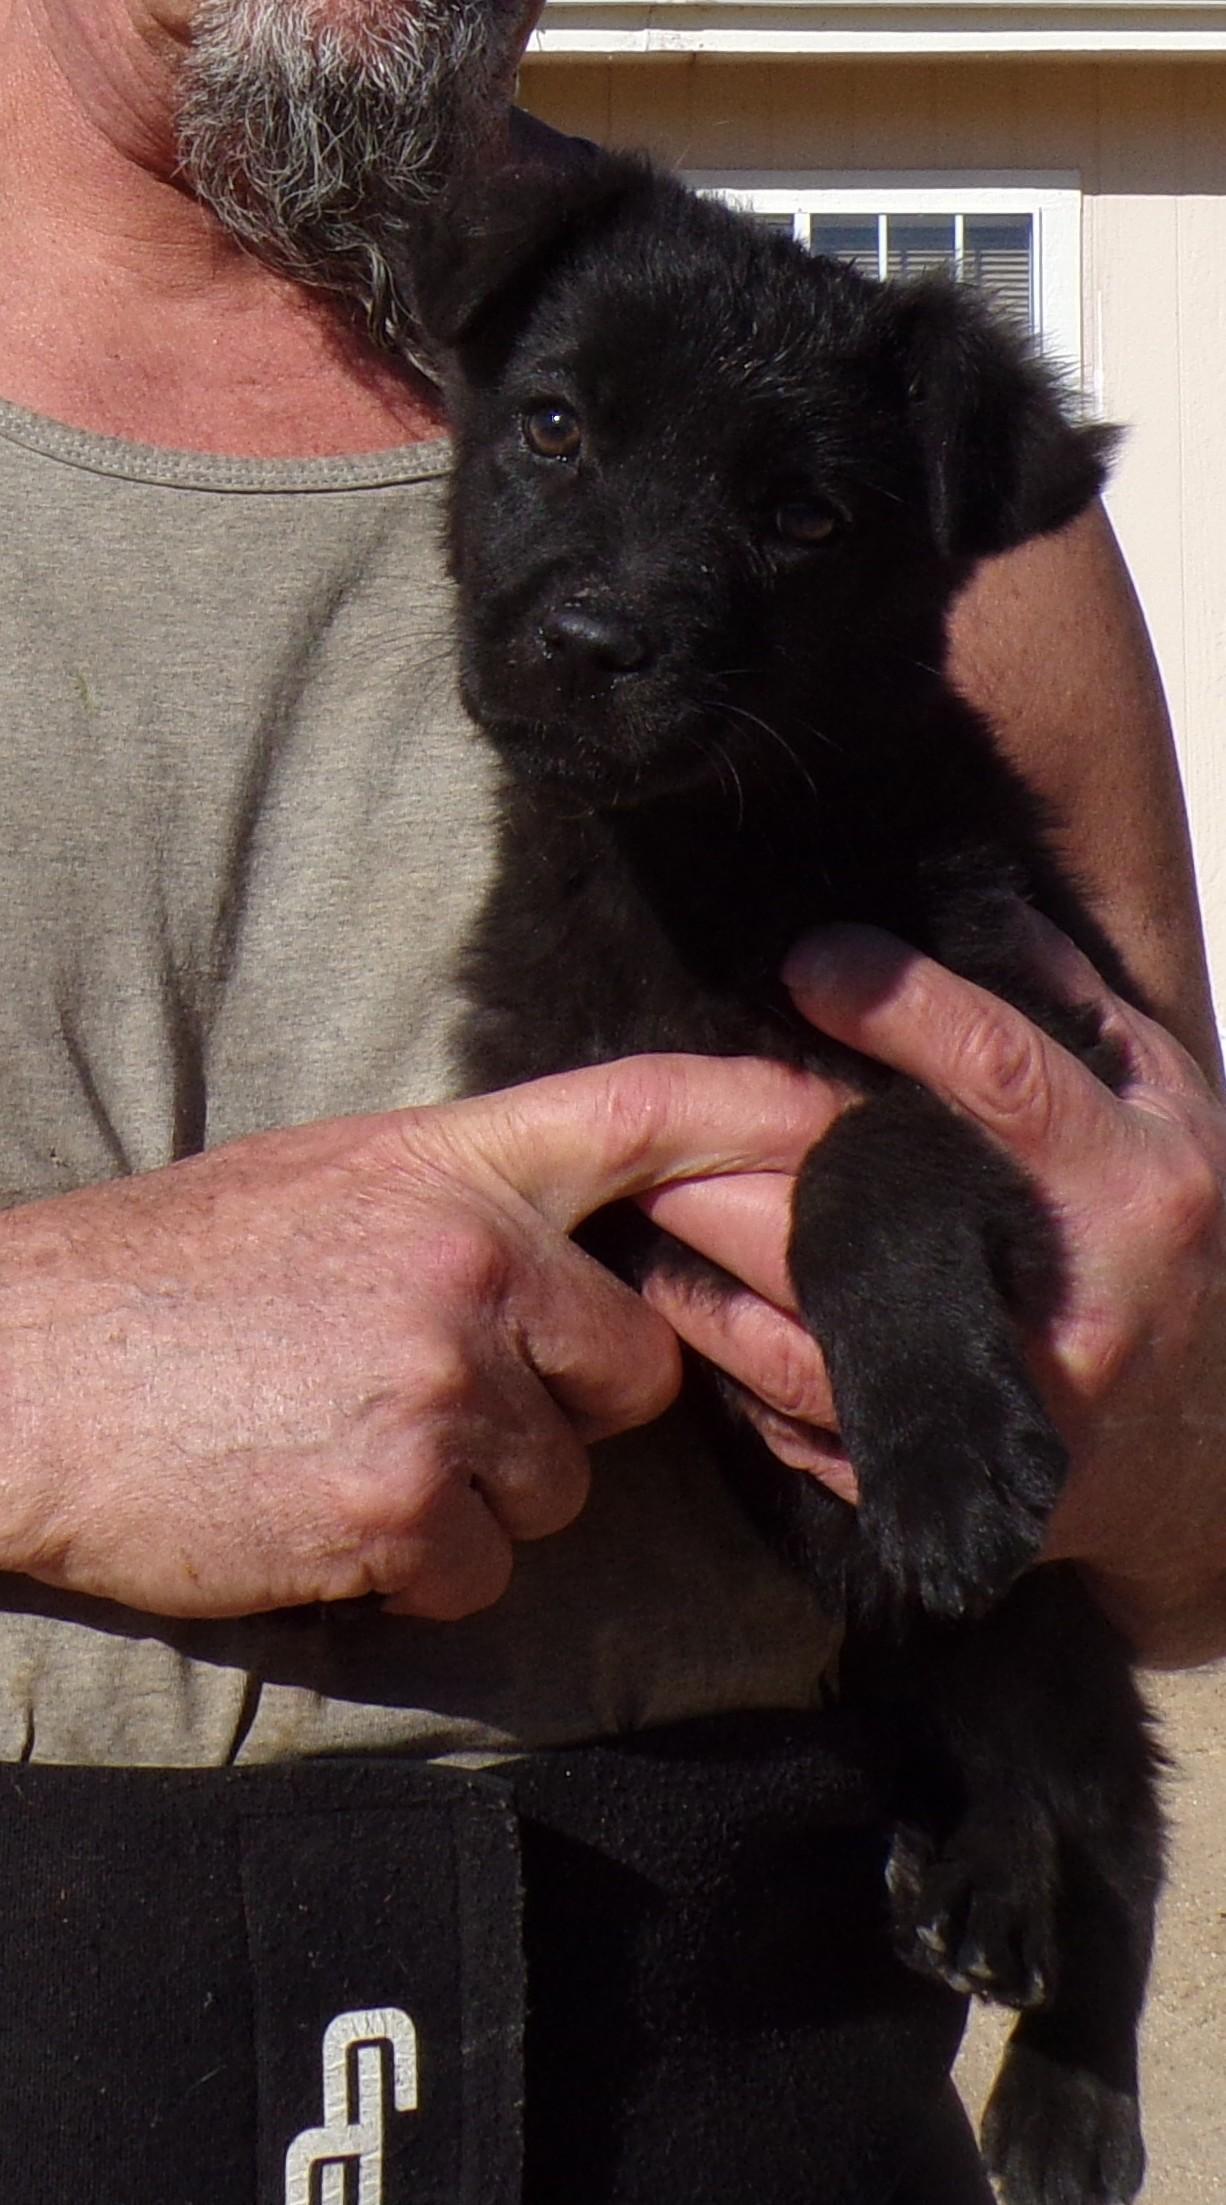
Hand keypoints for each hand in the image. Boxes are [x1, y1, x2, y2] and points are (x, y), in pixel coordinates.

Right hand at [0, 1055, 830, 1623]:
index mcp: (448, 1161)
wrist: (22, 1373)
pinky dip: (423, 1565)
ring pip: (562, 1481)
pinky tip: (322, 1508)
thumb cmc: (168, 1279)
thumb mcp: (327, 1183)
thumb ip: (467, 1204)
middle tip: (435, 1391)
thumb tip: (581, 1258)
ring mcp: (441, 1381)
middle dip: (569, 1400)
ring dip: (482, 1491)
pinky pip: (488, 1567)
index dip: (767, 1119)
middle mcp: (470, 1259)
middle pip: (636, 1363)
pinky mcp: (405, 1505)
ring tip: (348, 1443)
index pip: (645, 1110)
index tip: (844, 1132)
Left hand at [648, 918, 1225, 1663]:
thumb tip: (963, 912)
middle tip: (656, 1110)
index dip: (898, 1007)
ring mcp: (1003, 1411)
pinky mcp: (950, 1479)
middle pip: (864, 1223)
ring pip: (807, 1345)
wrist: (1204, 1440)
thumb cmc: (1171, 1237)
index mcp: (1132, 1187)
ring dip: (699, 1276)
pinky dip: (727, 1369)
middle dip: (743, 1159)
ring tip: (633, 1205)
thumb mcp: (1162, 1106)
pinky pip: (803, 1429)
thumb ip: (1069, 1008)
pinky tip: (674, 1309)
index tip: (808, 963)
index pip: (1001, 1076)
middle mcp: (1072, 1306)